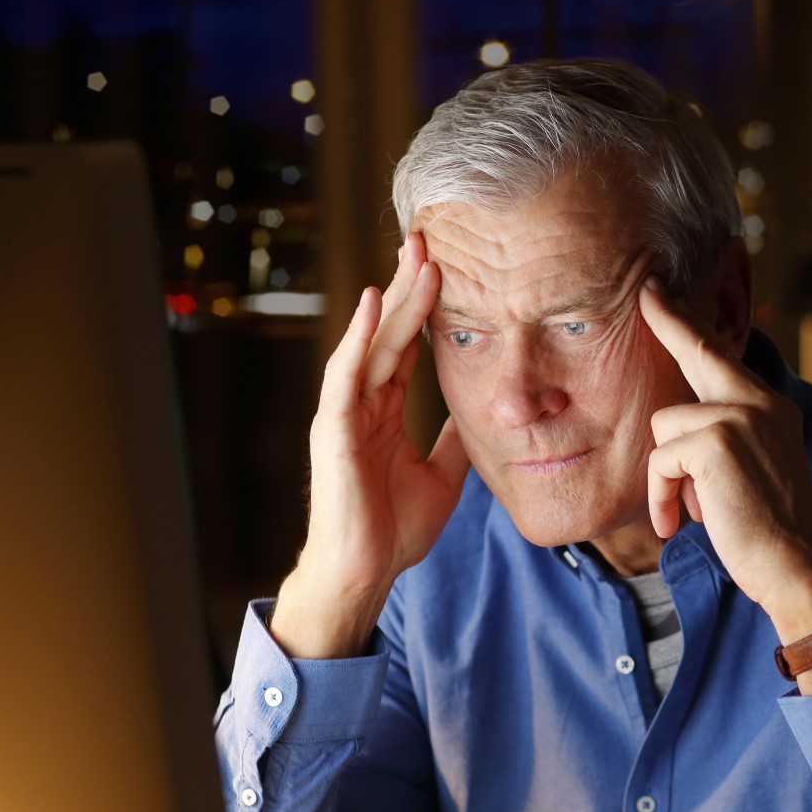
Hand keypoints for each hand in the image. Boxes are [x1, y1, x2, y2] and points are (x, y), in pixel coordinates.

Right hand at [271, 233, 472, 658]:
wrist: (365, 571)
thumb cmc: (393, 529)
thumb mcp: (442, 476)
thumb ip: (453, 440)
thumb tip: (479, 415)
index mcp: (384, 412)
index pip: (407, 347)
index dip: (424, 309)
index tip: (446, 269)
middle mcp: (362, 403)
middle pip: (389, 333)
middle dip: (409, 288)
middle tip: (428, 240)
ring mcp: (344, 413)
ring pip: (371, 342)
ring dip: (392, 300)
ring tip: (412, 258)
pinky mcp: (332, 429)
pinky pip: (346, 374)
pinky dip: (360, 338)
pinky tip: (374, 305)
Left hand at [640, 278, 811, 646]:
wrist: (796, 565)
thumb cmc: (770, 532)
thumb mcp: (753, 471)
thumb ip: (726, 438)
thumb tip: (677, 432)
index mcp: (772, 408)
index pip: (723, 357)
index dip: (688, 326)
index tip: (661, 296)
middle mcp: (761, 402)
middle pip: (699, 352)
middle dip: (670, 321)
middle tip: (647, 292)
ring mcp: (740, 417)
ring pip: (665, 425)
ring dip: (666, 476)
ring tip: (691, 510)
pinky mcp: (716, 441)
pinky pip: (661, 459)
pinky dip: (662, 496)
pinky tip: (680, 523)